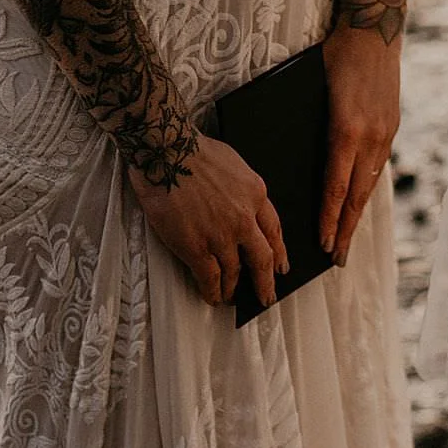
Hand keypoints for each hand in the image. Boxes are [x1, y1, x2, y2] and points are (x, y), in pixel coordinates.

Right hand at [130, 136, 288, 307]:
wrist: (167, 152)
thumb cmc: (192, 150)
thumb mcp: (233, 164)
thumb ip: (241, 188)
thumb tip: (238, 201)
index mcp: (255, 194)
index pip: (274, 230)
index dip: (279, 251)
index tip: (280, 264)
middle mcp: (244, 218)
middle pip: (263, 258)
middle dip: (266, 281)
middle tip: (266, 295)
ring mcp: (221, 235)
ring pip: (234, 272)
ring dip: (232, 288)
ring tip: (229, 296)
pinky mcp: (197, 247)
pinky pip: (209, 278)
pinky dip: (212, 291)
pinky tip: (211, 296)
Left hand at [318, 25, 401, 267]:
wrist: (376, 30)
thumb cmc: (334, 55)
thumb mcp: (311, 89)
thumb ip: (306, 126)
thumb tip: (289, 161)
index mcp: (346, 130)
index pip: (334, 187)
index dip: (328, 219)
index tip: (321, 244)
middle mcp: (370, 137)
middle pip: (355, 196)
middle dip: (344, 230)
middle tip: (334, 260)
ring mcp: (384, 134)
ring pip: (368, 185)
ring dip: (356, 216)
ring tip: (346, 240)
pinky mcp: (391, 128)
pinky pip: (376, 168)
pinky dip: (366, 191)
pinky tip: (358, 203)